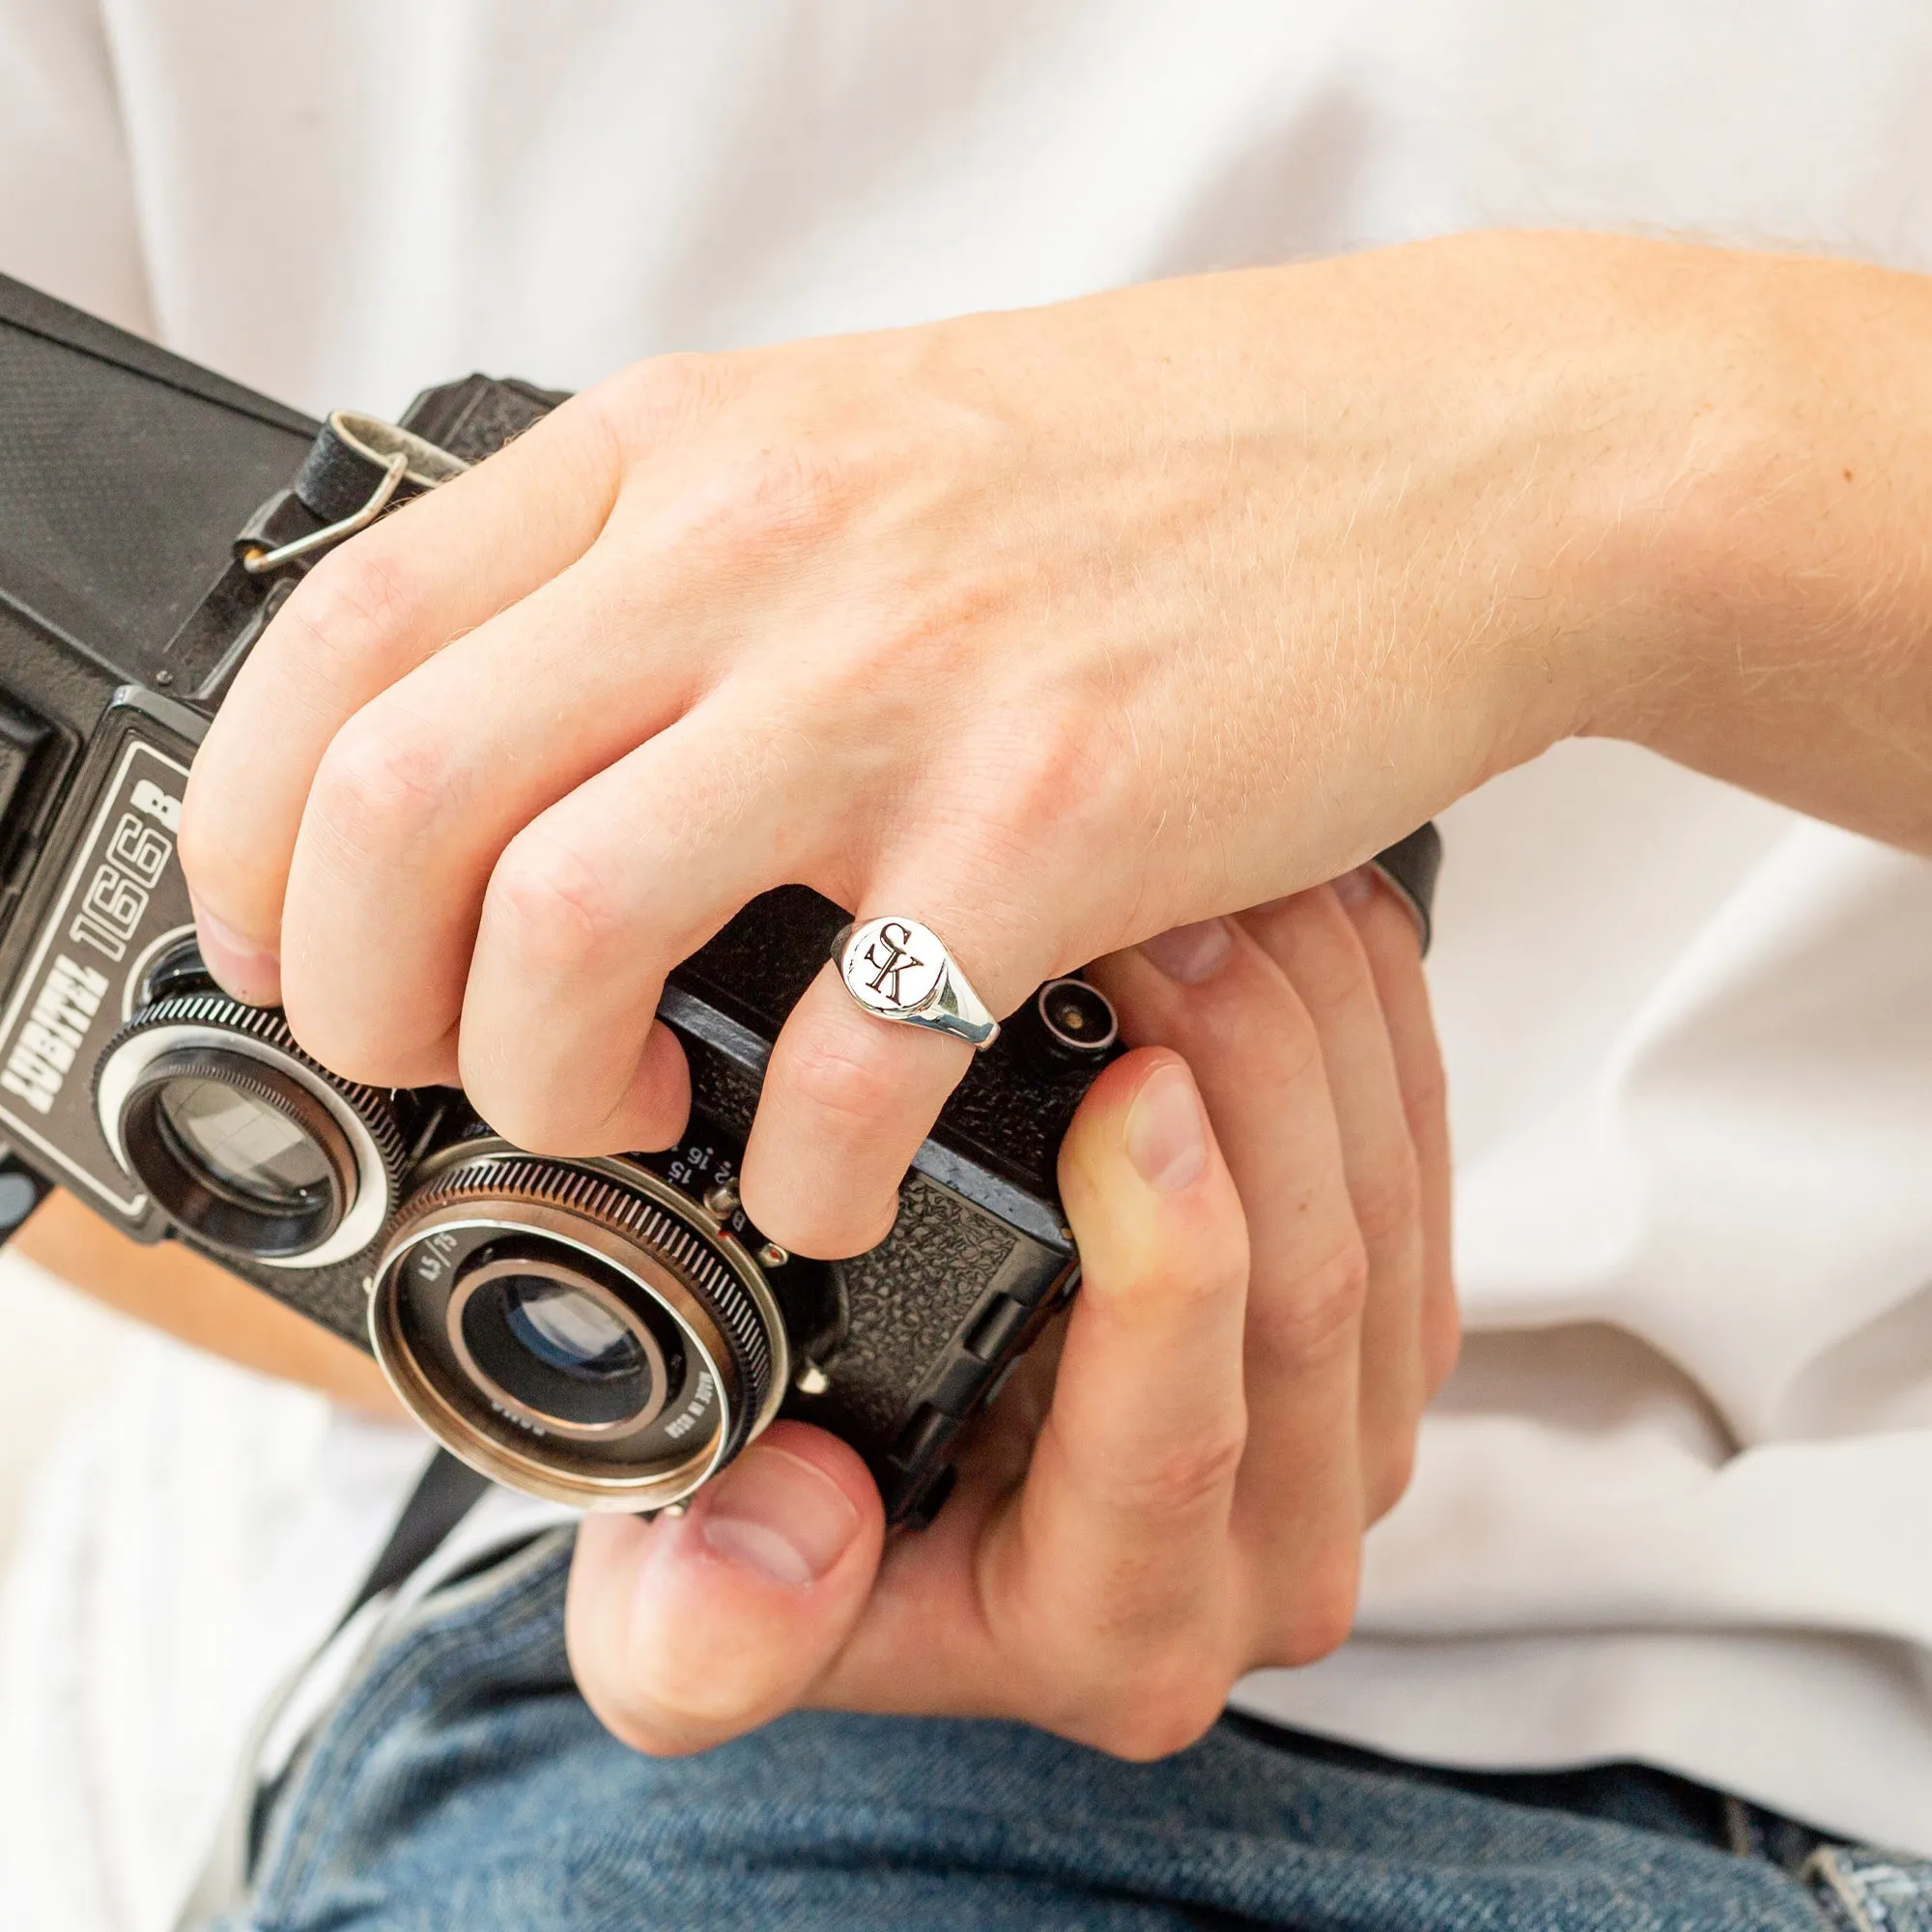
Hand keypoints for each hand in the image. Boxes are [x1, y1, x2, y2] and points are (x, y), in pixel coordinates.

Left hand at [178, 232, 1679, 1258]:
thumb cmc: (1154, 469)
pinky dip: (793, 1167)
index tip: (296, 943)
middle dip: (368, 992)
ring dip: (544, 1084)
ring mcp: (901, 688)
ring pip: (564, 929)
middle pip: (401, 801)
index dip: (261, 825)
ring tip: (618, 1118)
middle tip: (431, 1066)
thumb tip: (535, 749)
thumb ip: (679, 570)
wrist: (1436, 458)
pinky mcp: (1053, 823)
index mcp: (691, 455)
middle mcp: (760, 551)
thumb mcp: (857, 446)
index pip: (348, 633)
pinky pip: (836, 1058)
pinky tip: (824, 1178)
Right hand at [565, 874, 1454, 1757]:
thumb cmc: (792, 1537)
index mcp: (1113, 1629)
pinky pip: (1420, 1160)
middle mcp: (1264, 1553)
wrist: (890, 1505)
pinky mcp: (1382, 1330)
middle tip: (1156, 925)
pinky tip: (1301, 916)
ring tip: (1217, 889)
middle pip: (1315, 1299)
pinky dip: (1371, 1025)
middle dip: (1248, 1086)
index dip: (1169, 1267)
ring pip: (1388, 1210)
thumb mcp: (682, 1621)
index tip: (1128, 1091)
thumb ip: (700, 1640)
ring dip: (1315, 1031)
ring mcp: (1341, 1432)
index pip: (1175, 1448)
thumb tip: (795, 1527)